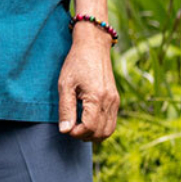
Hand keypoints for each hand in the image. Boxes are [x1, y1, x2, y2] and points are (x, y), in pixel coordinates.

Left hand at [57, 24, 119, 142]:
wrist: (93, 45)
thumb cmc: (76, 62)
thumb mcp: (65, 84)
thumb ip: (65, 108)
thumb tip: (65, 131)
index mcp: (97, 97)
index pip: (89, 128)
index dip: (76, 133)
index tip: (66, 128)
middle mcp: (109, 101)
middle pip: (100, 133)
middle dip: (84, 136)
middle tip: (70, 128)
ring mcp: (115, 101)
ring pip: (108, 131)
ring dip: (93, 134)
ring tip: (79, 127)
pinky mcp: (115, 99)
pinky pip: (111, 122)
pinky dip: (100, 128)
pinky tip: (87, 121)